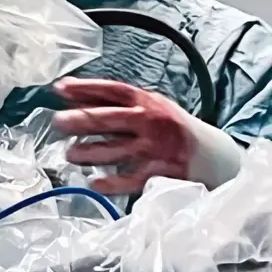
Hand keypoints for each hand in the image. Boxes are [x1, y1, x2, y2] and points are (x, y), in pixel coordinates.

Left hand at [52, 77, 192, 194]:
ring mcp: (156, 148)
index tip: (61, 89)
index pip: (113, 91)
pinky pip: (132, 179)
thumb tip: (73, 96)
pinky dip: (112, 183)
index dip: (86, 88)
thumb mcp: (149, 106)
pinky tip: (94, 183)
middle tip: (59, 122)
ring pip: (118, 150)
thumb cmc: (171, 127)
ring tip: (70, 154)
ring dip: (91, 152)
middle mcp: (150, 122)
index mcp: (146, 102)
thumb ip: (115, 103)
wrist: (212, 154)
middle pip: (112, 118)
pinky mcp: (161, 173)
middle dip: (83, 119)